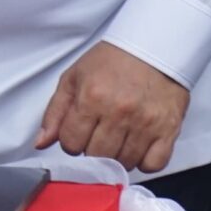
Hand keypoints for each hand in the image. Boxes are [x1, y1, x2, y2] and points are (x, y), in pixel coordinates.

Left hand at [35, 41, 191, 173]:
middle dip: (93, 149)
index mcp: (92, 98)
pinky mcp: (169, 129)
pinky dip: (144, 162)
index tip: (79, 131)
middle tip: (99, 134)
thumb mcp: (74, 78)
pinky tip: (139, 146)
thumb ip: (55, 112)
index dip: (72, 140)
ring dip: (117, 157)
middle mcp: (119, 112)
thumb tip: (40, 143)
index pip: (70, 144)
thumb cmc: (112, 61)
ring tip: (118, 137)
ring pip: (123, 164)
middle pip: (97, 157)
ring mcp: (146, 123)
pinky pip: (153, 165)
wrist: (153, 45)